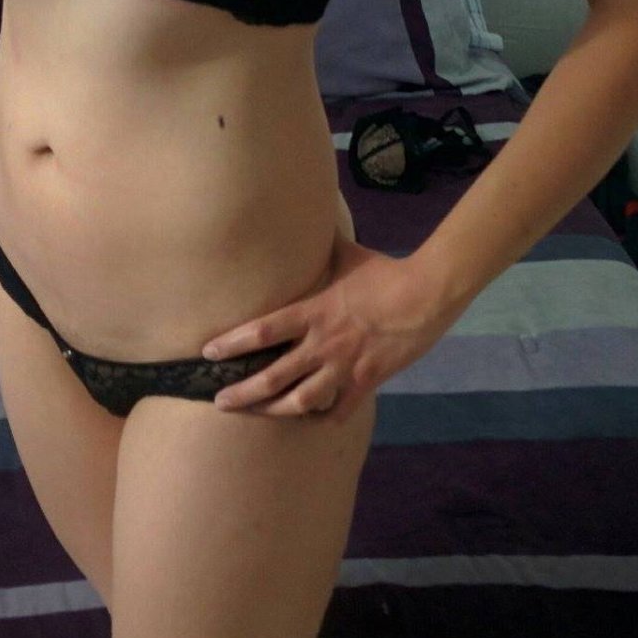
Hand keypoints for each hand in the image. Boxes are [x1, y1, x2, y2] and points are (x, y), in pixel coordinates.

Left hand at [201, 230, 453, 424]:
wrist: (427, 294)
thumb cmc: (385, 271)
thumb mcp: (348, 253)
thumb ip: (325, 245)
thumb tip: (314, 218)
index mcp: (313, 312)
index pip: (263, 331)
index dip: (233, 344)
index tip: (209, 353)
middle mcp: (323, 343)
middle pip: (273, 376)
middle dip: (242, 392)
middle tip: (218, 401)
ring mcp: (345, 366)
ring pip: (301, 400)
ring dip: (275, 411)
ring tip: (257, 414)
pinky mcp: (367, 381)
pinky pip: (339, 409)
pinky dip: (322, 417)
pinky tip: (310, 420)